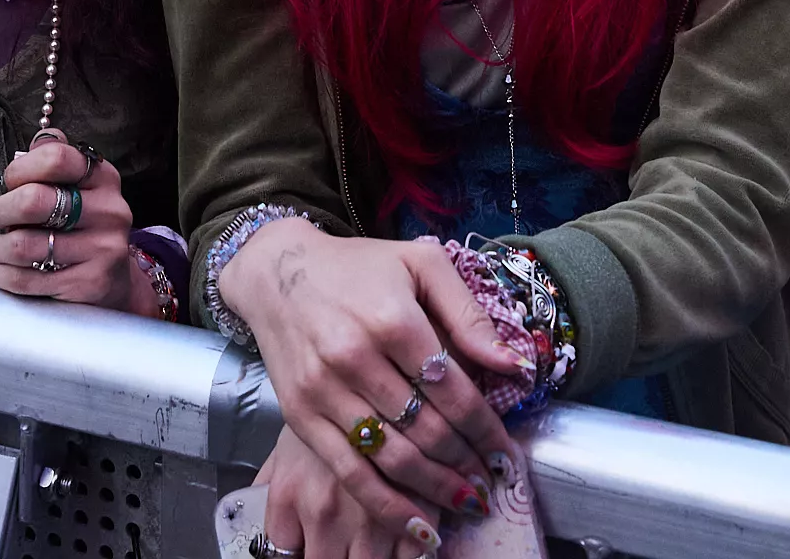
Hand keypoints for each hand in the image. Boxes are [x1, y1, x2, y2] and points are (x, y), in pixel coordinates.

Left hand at [0, 130, 140, 309]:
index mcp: (103, 178)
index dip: (20, 169)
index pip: (56, 157)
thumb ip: (56, 159)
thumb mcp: (79, 188)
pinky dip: (1, 275)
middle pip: (34, 201)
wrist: (114, 282)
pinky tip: (2, 271)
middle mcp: (109, 210)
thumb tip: (41, 137)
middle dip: (1, 209)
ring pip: (23, 245)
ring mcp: (102, 249)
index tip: (10, 182)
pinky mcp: (89, 284)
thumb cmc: (81, 228)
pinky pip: (25, 280)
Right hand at [217, 220, 516, 532]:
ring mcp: (323, 391)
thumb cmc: (358, 266)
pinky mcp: (299, 416)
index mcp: (392, 319)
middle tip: (490, 483)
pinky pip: (349, 471)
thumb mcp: (421, 263)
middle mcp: (355, 357)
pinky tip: (418, 525)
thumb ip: (468, 313)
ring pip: (391, 457)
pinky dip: (387, 505)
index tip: (506, 454)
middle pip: (425, 430)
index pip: (453, 391)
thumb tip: (512, 364)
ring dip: (436, 489)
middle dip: (466, 464)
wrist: (278, 273)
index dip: (486, 430)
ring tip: (466, 502)